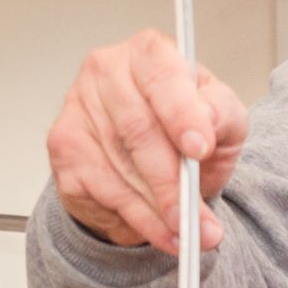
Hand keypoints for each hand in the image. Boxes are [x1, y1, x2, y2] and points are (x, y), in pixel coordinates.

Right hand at [49, 29, 247, 254]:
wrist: (158, 159)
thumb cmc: (189, 129)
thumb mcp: (224, 119)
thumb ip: (222, 115)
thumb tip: (208, 121)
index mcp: (151, 53)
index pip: (162, 77)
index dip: (181, 115)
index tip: (200, 150)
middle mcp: (107, 71)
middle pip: (137, 130)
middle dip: (171, 182)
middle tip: (197, 217)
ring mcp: (78, 107)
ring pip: (117, 167)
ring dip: (157, 210)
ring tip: (188, 233)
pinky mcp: (63, 147)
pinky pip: (101, 190)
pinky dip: (137, 219)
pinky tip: (161, 231)